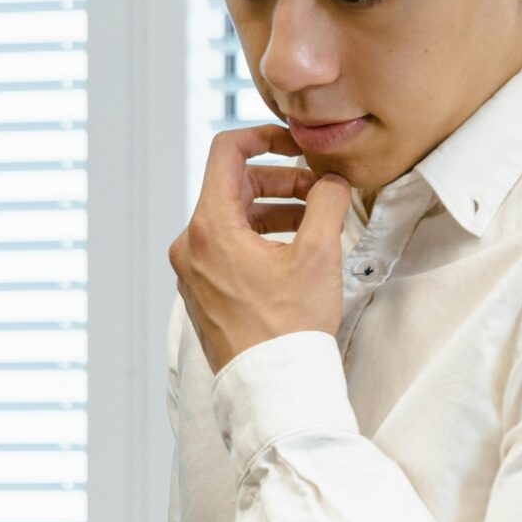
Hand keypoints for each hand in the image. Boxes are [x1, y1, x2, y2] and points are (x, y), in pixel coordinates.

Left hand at [169, 125, 350, 374]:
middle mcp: (189, 245)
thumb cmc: (289, 326)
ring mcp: (192, 270)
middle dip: (280, 182)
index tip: (296, 145)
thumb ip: (327, 202)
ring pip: (233, 219)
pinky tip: (297, 252)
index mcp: (208, 227)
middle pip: (233, 186)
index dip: (263, 137)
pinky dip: (260, 238)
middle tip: (321, 193)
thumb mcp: (319, 253)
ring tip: (318, 222)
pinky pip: (228, 248)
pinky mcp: (202, 290)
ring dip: (275, 211)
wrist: (271, 384)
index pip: (225, 152)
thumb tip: (332, 180)